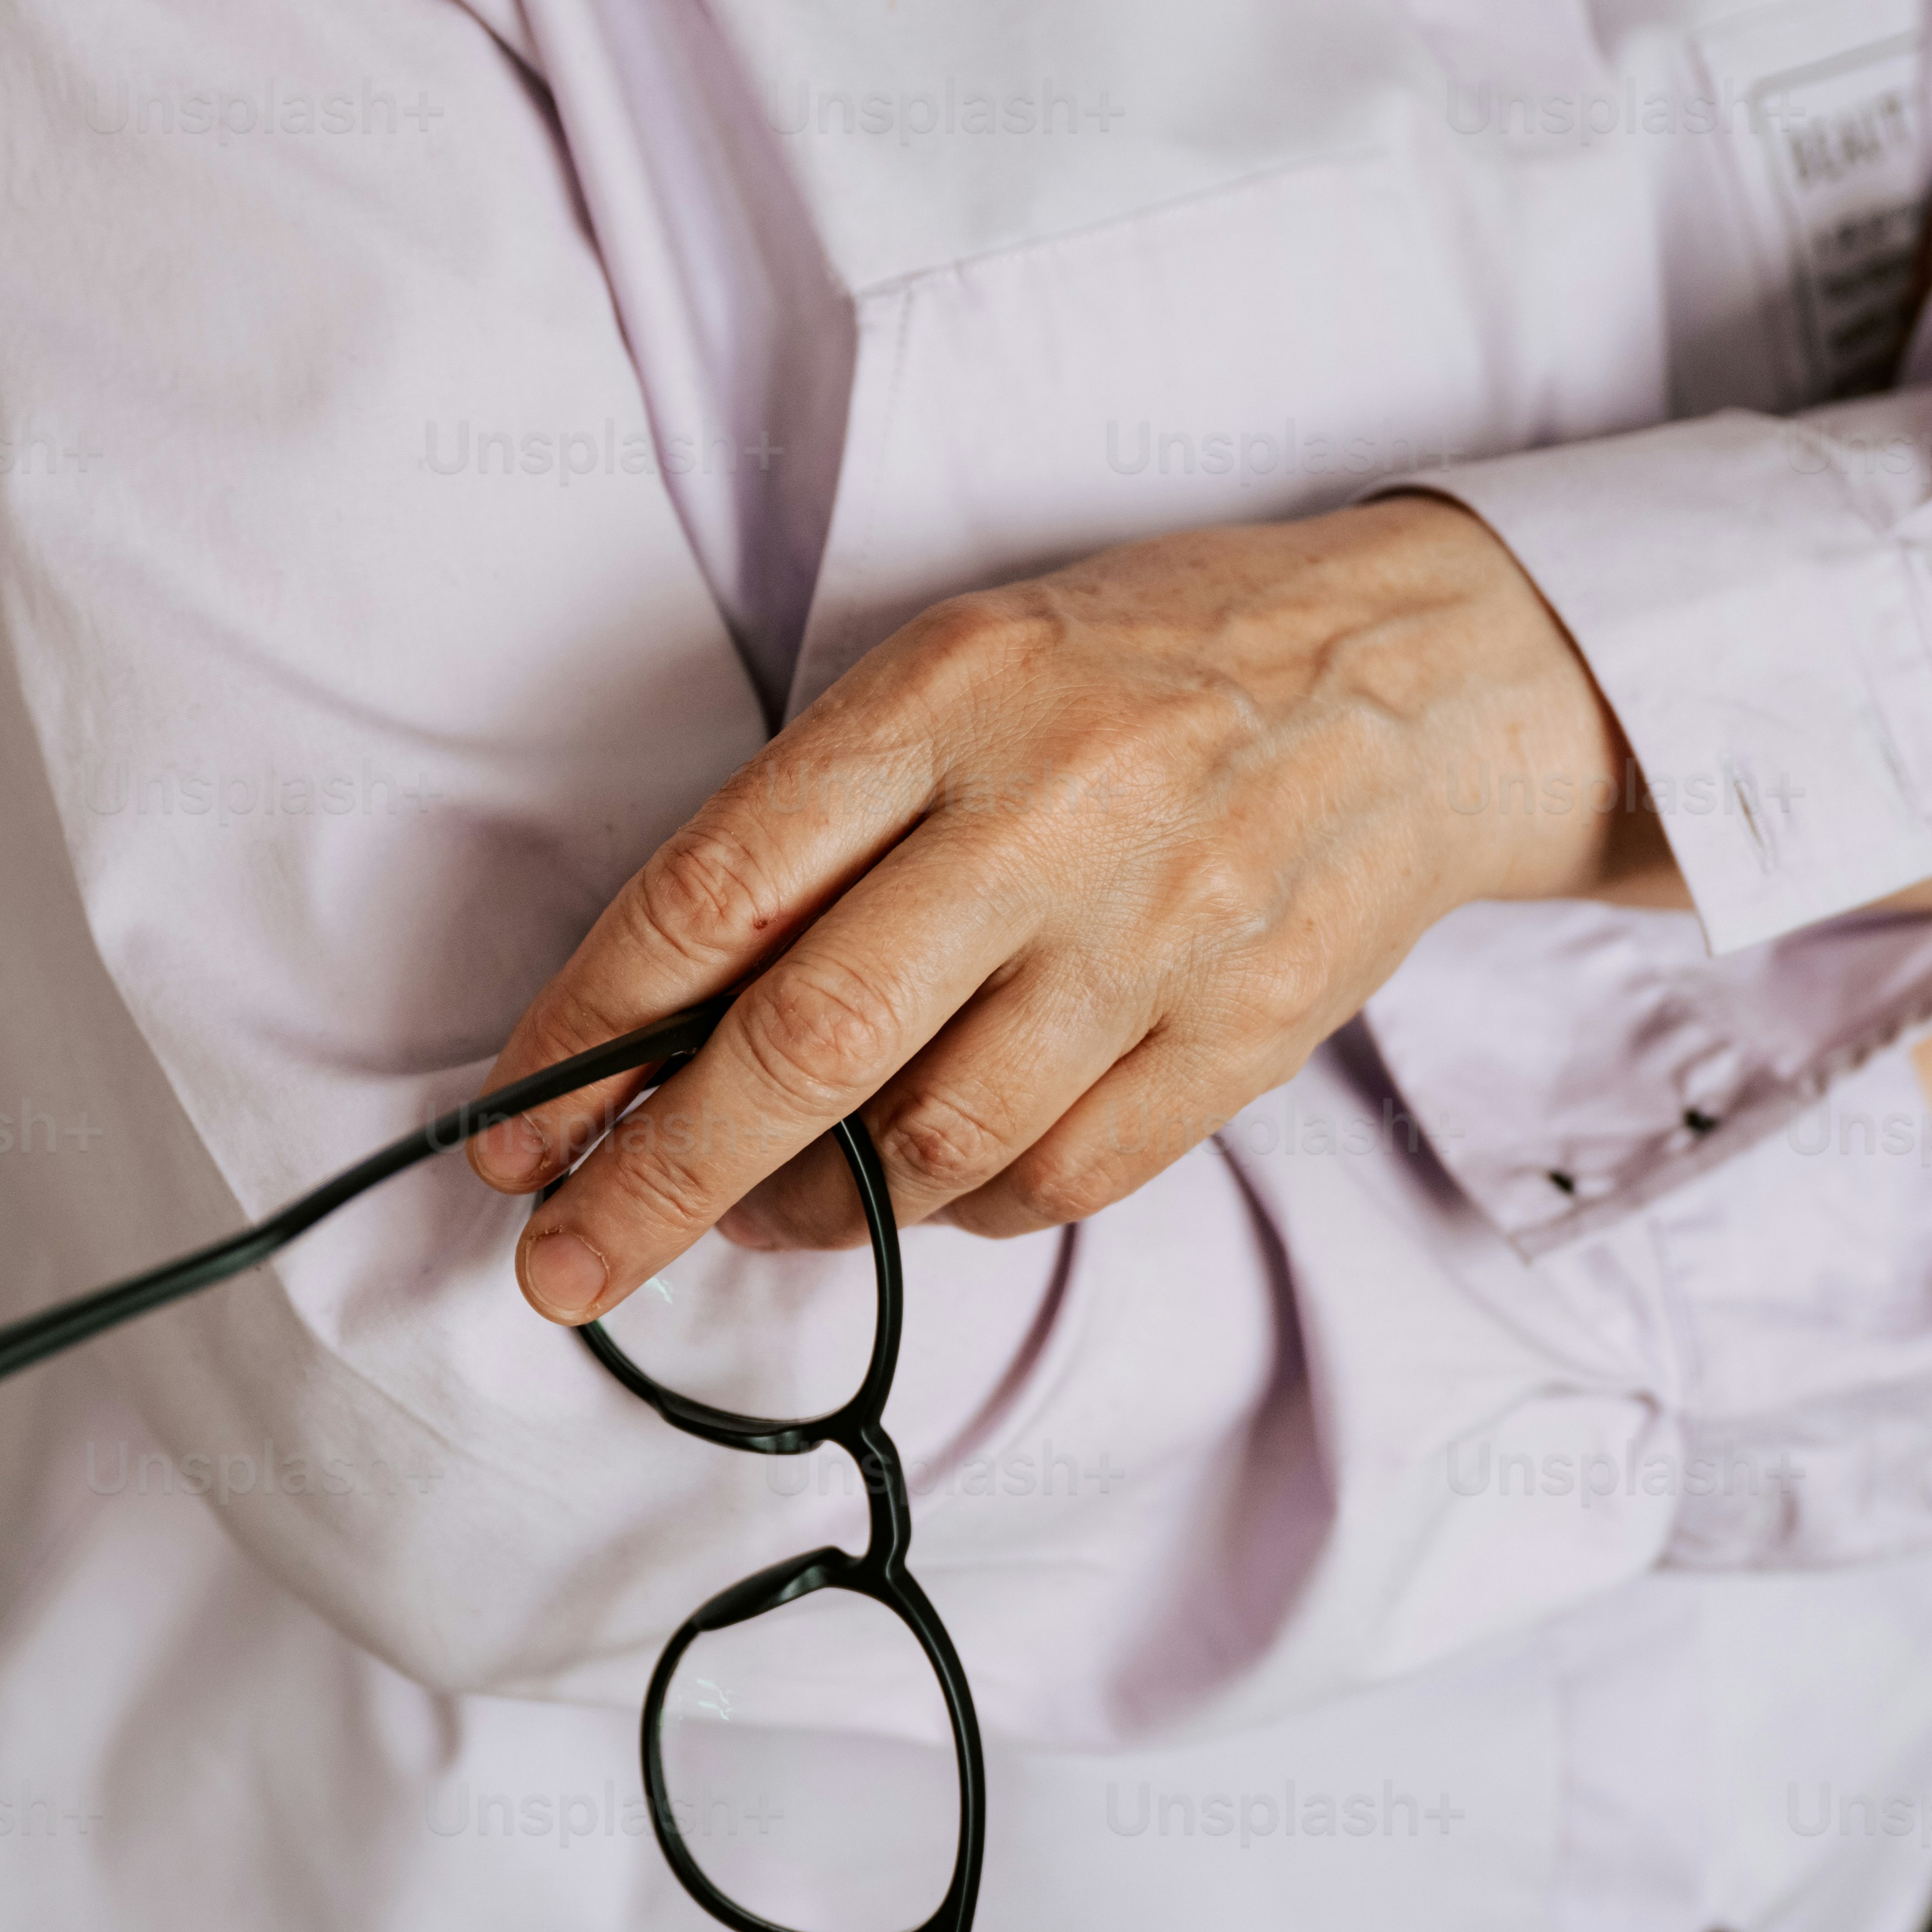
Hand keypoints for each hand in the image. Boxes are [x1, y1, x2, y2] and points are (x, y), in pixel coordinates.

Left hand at [470, 494, 1658, 1309]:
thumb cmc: (1145, 667)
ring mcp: (1155, 937)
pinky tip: (926, 1188)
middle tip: (561, 1264)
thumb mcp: (958, 670)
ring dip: (813, 1213)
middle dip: (658, 1179)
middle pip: (807, 1043)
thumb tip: (650, 1025)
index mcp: (945, 697)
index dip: (588, 1032)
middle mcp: (1046, 816)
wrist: (1419, 678)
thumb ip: (813, 829)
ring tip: (760, 1213)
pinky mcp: (1242, 1035)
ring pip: (932, 1144)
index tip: (512, 1132)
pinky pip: (1060, 1180)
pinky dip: (965, 1211)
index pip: (717, 894)